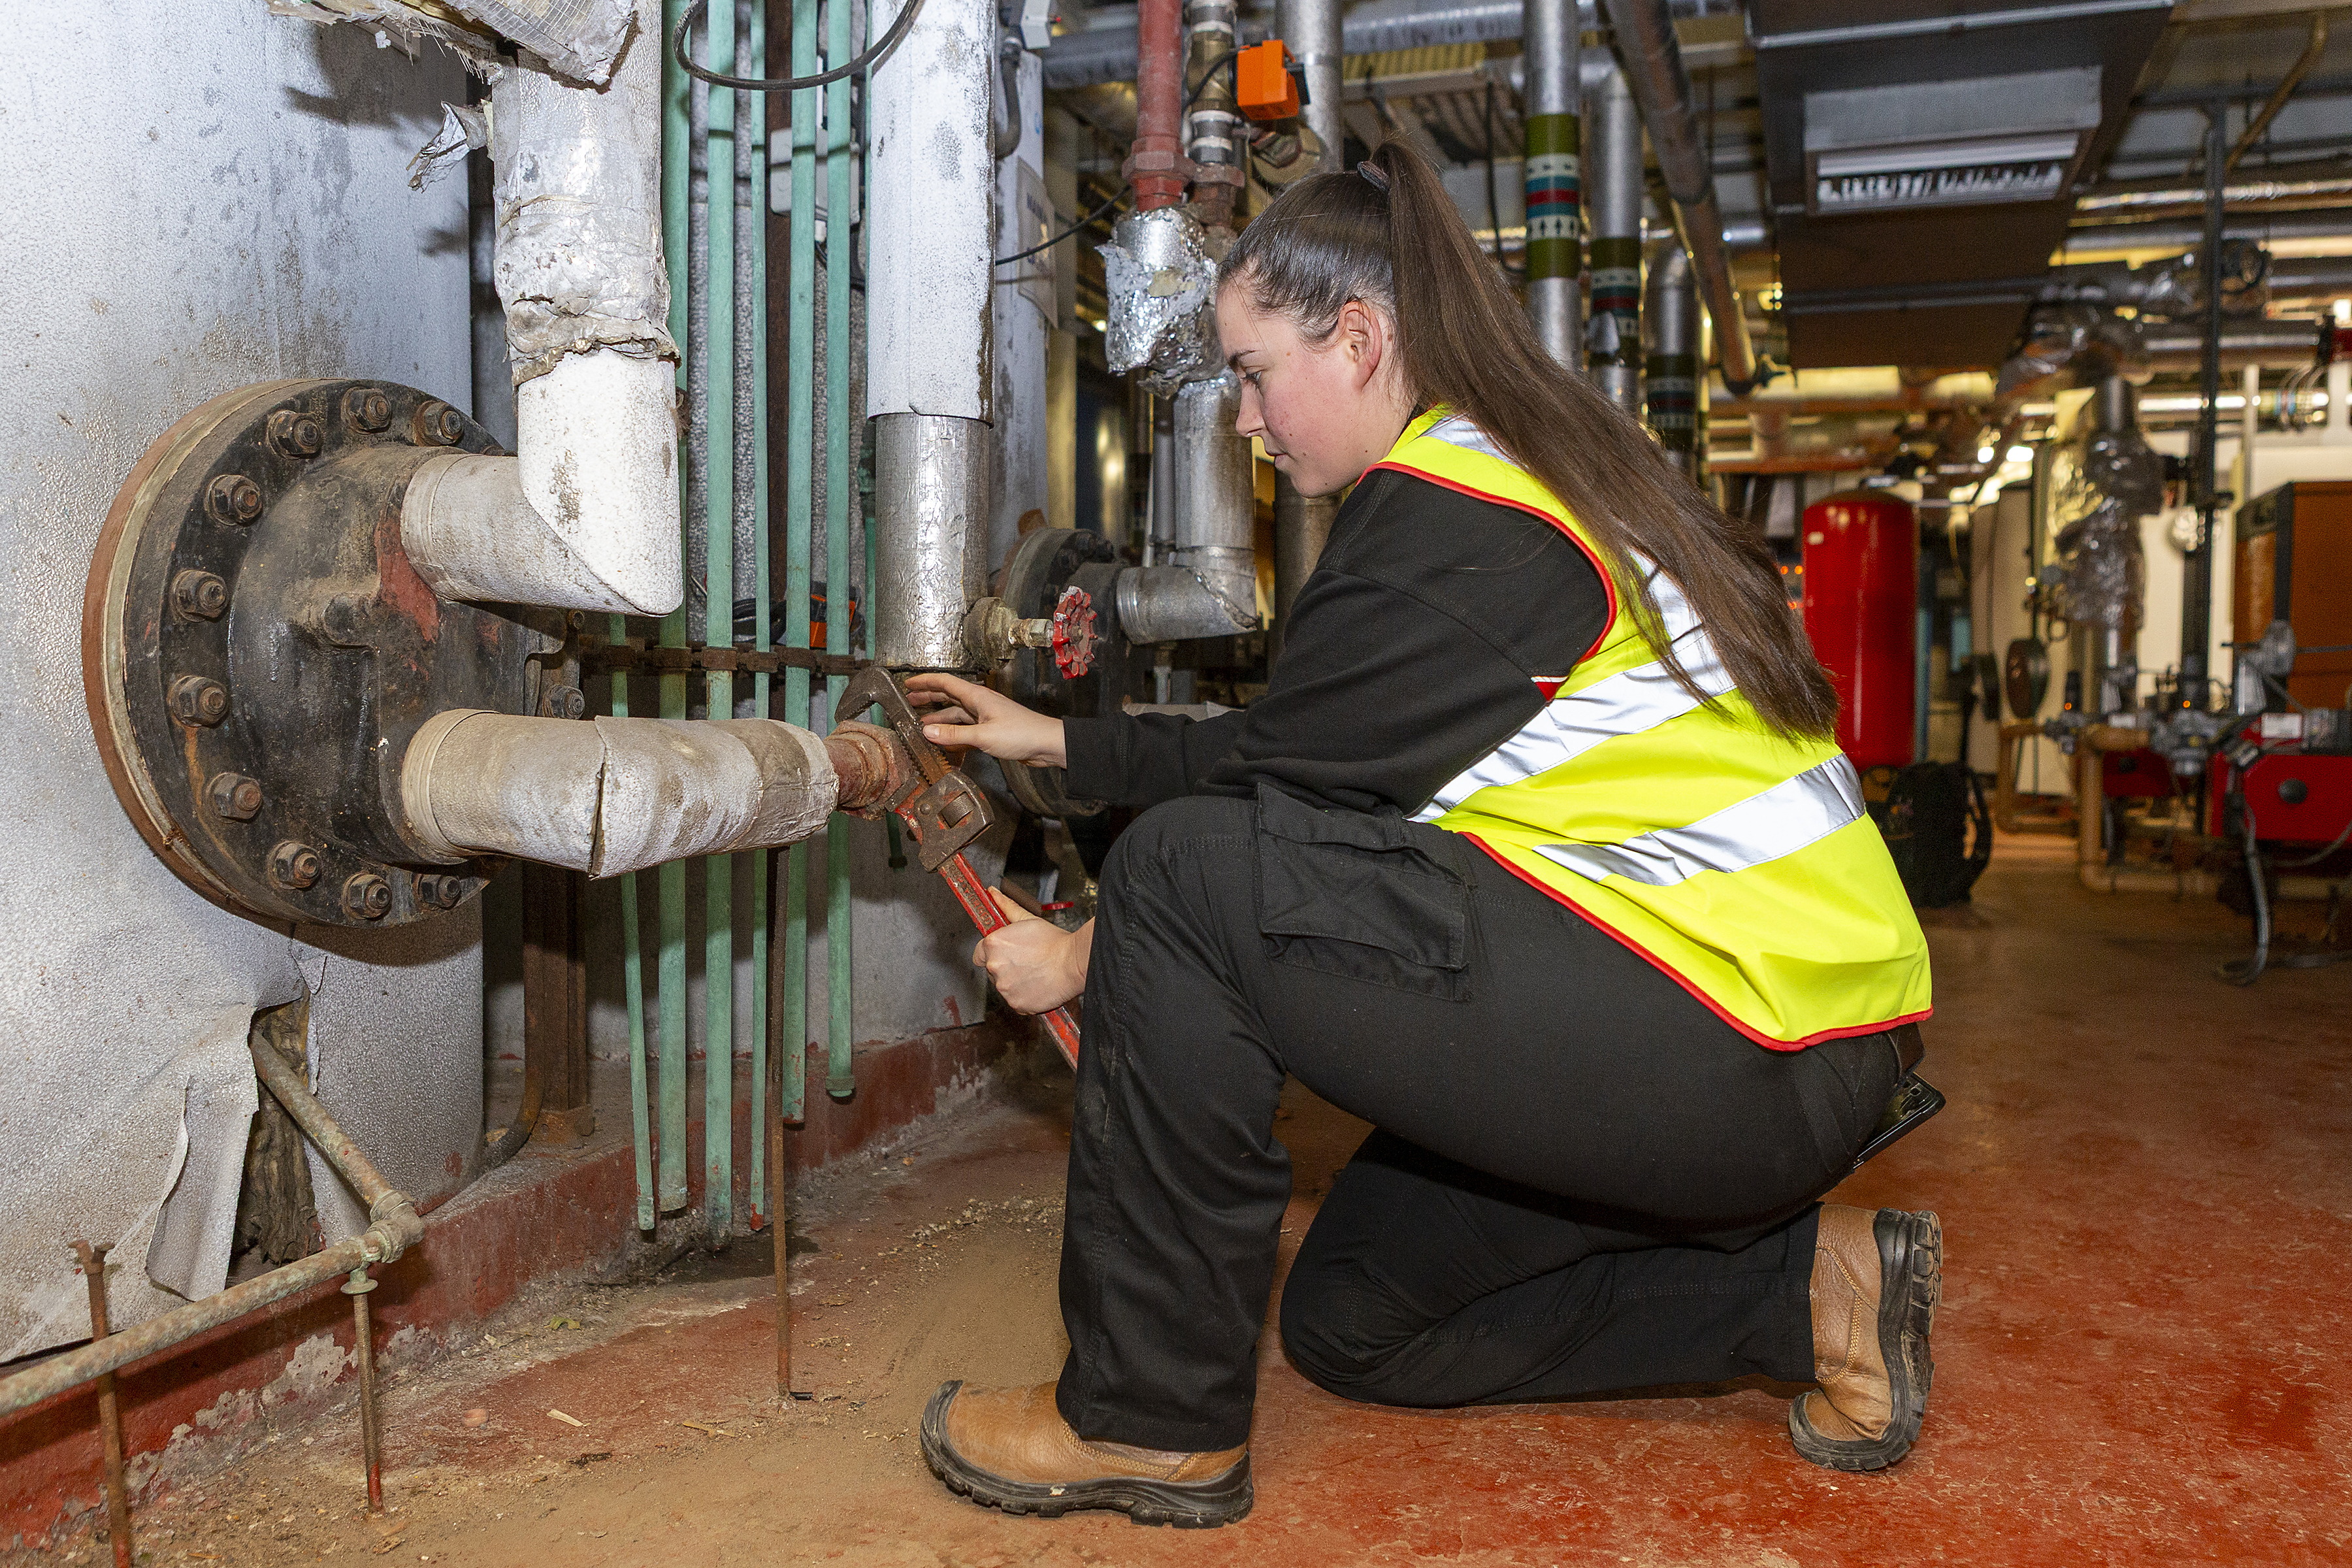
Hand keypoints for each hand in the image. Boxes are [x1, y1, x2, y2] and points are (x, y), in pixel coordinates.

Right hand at [905, 673, 1067, 768]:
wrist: (1047, 744)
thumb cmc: (1021, 734)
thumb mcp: (983, 735)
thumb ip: (954, 735)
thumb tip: (926, 731)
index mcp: (977, 696)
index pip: (945, 683)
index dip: (925, 682)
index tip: (908, 683)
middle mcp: (979, 703)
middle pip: (948, 696)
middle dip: (928, 697)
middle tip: (909, 702)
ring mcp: (985, 716)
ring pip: (956, 715)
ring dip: (939, 719)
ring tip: (920, 725)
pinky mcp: (990, 730)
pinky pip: (966, 728)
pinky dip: (953, 733)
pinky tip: (944, 740)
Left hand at [971, 891, 1089, 1013]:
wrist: (1073, 963)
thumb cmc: (1054, 942)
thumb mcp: (1028, 919)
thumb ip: (1006, 907)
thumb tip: (993, 894)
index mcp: (993, 945)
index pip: (979, 954)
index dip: (992, 953)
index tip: (1004, 953)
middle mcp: (995, 967)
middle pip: (992, 970)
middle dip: (1005, 967)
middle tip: (1026, 961)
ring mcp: (1004, 987)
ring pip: (1004, 986)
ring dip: (1015, 981)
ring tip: (1034, 972)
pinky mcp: (1016, 1003)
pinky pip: (1015, 1000)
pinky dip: (1024, 995)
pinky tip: (1037, 984)